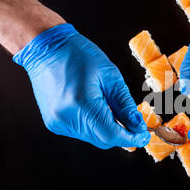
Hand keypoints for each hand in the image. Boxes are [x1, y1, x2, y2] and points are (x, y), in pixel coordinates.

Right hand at [13, 24, 150, 148]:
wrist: (46, 49)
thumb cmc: (78, 55)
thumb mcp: (110, 76)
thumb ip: (124, 104)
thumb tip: (138, 125)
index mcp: (81, 103)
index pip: (112, 134)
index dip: (131, 138)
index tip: (144, 135)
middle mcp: (66, 118)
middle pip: (103, 139)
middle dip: (122, 134)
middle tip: (136, 124)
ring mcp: (58, 122)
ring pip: (93, 137)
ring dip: (108, 129)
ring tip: (112, 108)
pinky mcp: (54, 123)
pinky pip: (82, 132)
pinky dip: (94, 125)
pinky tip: (96, 108)